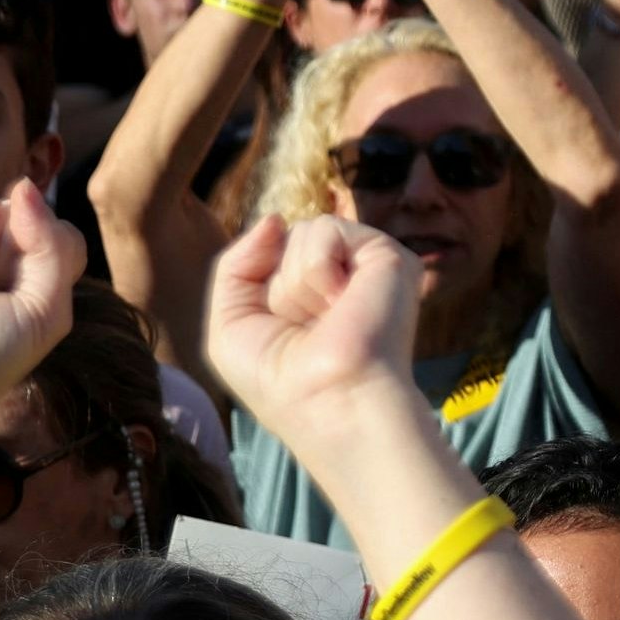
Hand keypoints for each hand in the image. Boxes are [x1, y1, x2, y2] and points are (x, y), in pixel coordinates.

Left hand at [207, 213, 426, 445]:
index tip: (280, 331)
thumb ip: (236, 264)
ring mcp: (366, 266)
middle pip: (285, 239)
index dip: (261, 286)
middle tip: (306, 327)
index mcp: (311, 293)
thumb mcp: (230, 324)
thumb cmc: (279, 381)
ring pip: (304, 231)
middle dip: (278, 284)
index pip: (271, 252)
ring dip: (297, 280)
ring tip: (327, 316)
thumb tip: (276, 219)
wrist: (326, 400)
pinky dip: (319, 268)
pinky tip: (340, 301)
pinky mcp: (389, 257)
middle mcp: (342, 277)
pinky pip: (329, 228)